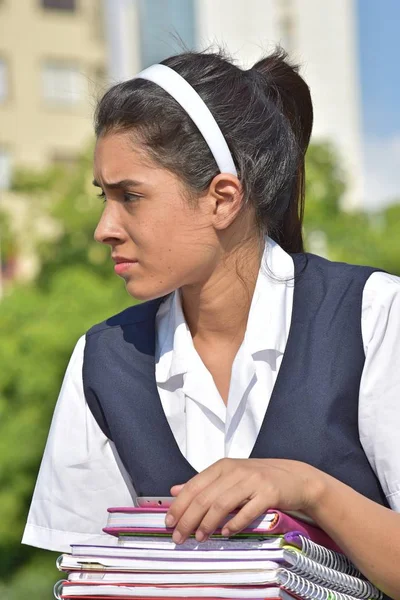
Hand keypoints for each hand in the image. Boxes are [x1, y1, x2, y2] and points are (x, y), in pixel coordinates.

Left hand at [165, 457, 325, 543]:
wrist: (295, 478)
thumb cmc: (259, 479)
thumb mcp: (229, 476)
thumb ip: (203, 483)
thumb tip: (175, 490)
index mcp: (223, 466)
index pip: (194, 486)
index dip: (179, 505)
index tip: (169, 522)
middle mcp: (236, 471)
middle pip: (205, 497)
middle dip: (188, 519)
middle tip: (179, 537)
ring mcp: (252, 481)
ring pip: (222, 503)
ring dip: (208, 524)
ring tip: (199, 537)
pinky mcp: (269, 493)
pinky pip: (248, 510)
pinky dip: (235, 523)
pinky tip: (226, 533)